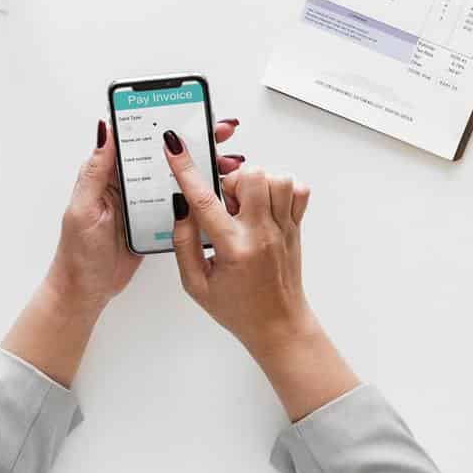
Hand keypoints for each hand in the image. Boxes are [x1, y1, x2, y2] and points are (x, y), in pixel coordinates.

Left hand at [2, 118, 244, 386]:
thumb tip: (105, 129)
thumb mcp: (84, 207)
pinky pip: (182, 203)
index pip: (141, 138)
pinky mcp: (156, 221)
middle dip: (196, 141)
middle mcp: (130, 182)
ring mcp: (145, 202)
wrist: (86, 291)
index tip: (191, 113)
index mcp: (110, 173)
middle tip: (223, 133)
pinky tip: (220, 192)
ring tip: (230, 163)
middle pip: (166, 155)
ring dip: (204, 168)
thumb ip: (96, 170)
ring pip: (179, 177)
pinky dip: (201, 196)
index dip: (166, 122)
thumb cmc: (78, 251)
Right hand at [163, 133, 357, 419]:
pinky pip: (298, 190)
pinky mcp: (296, 227)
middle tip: (224, 204)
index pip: (205, 201)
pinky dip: (281, 189)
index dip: (186, 170)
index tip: (174, 146)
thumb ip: (184, 244)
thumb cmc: (237, 309)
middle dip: (230, 181)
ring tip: (245, 205)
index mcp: (234, 249)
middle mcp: (262, 234)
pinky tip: (265, 206)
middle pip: (251, 177)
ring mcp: (284, 228)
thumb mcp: (196, 285)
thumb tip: (181, 208)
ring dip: (256, 183)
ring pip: (277, 178)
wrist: (278, 325)